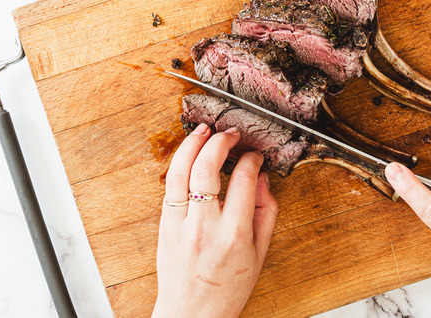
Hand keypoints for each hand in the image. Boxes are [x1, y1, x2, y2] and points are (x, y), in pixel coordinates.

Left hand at [152, 124, 278, 317]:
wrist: (192, 314)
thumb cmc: (227, 288)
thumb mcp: (260, 253)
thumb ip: (266, 213)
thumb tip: (262, 179)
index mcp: (234, 234)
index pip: (244, 180)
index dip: (251, 160)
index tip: (254, 155)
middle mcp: (205, 226)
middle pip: (207, 168)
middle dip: (219, 142)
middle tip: (229, 134)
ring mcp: (180, 224)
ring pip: (180, 172)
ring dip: (191, 145)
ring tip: (203, 131)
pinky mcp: (164, 225)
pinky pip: (169, 186)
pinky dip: (180, 164)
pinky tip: (189, 154)